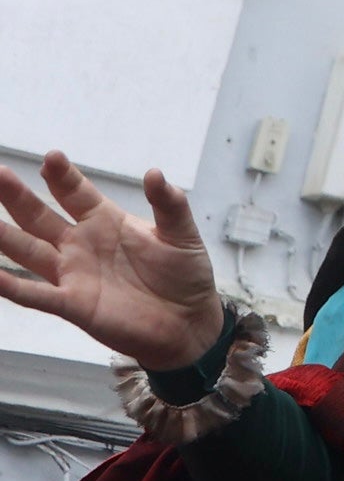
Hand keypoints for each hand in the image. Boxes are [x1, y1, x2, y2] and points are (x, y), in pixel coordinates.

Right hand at [0, 153, 225, 368]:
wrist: (188, 322)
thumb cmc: (184, 275)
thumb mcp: (182, 234)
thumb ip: (169, 204)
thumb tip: (154, 173)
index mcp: (104, 221)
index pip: (74, 193)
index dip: (61, 176)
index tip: (51, 157)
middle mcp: (80, 244)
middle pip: (39, 216)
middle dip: (17, 197)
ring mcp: (72, 274)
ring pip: (27, 250)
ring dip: (4, 236)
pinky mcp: (73, 305)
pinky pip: (35, 295)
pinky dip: (11, 287)